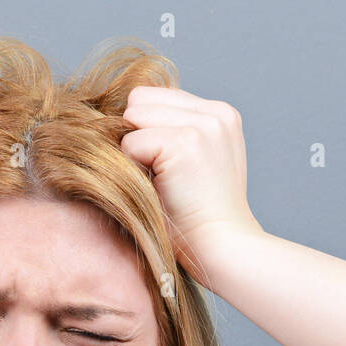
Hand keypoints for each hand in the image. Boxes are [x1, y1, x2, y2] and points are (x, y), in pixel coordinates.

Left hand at [119, 85, 263, 286]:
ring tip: (161, 182)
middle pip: (140, 98)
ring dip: (135, 152)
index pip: (155, 97)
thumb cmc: (200, 219)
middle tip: (156, 176)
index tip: (161, 167)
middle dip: (136, 134)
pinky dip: (134, 169)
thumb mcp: (196, 164)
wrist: (223, 249)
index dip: (144, 130)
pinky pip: (130, 143)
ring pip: (133, 117)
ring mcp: (204, 124)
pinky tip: (160, 190)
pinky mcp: (186, 141)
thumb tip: (122, 118)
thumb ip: (173, 134)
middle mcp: (216, 112)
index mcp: (220, 114)